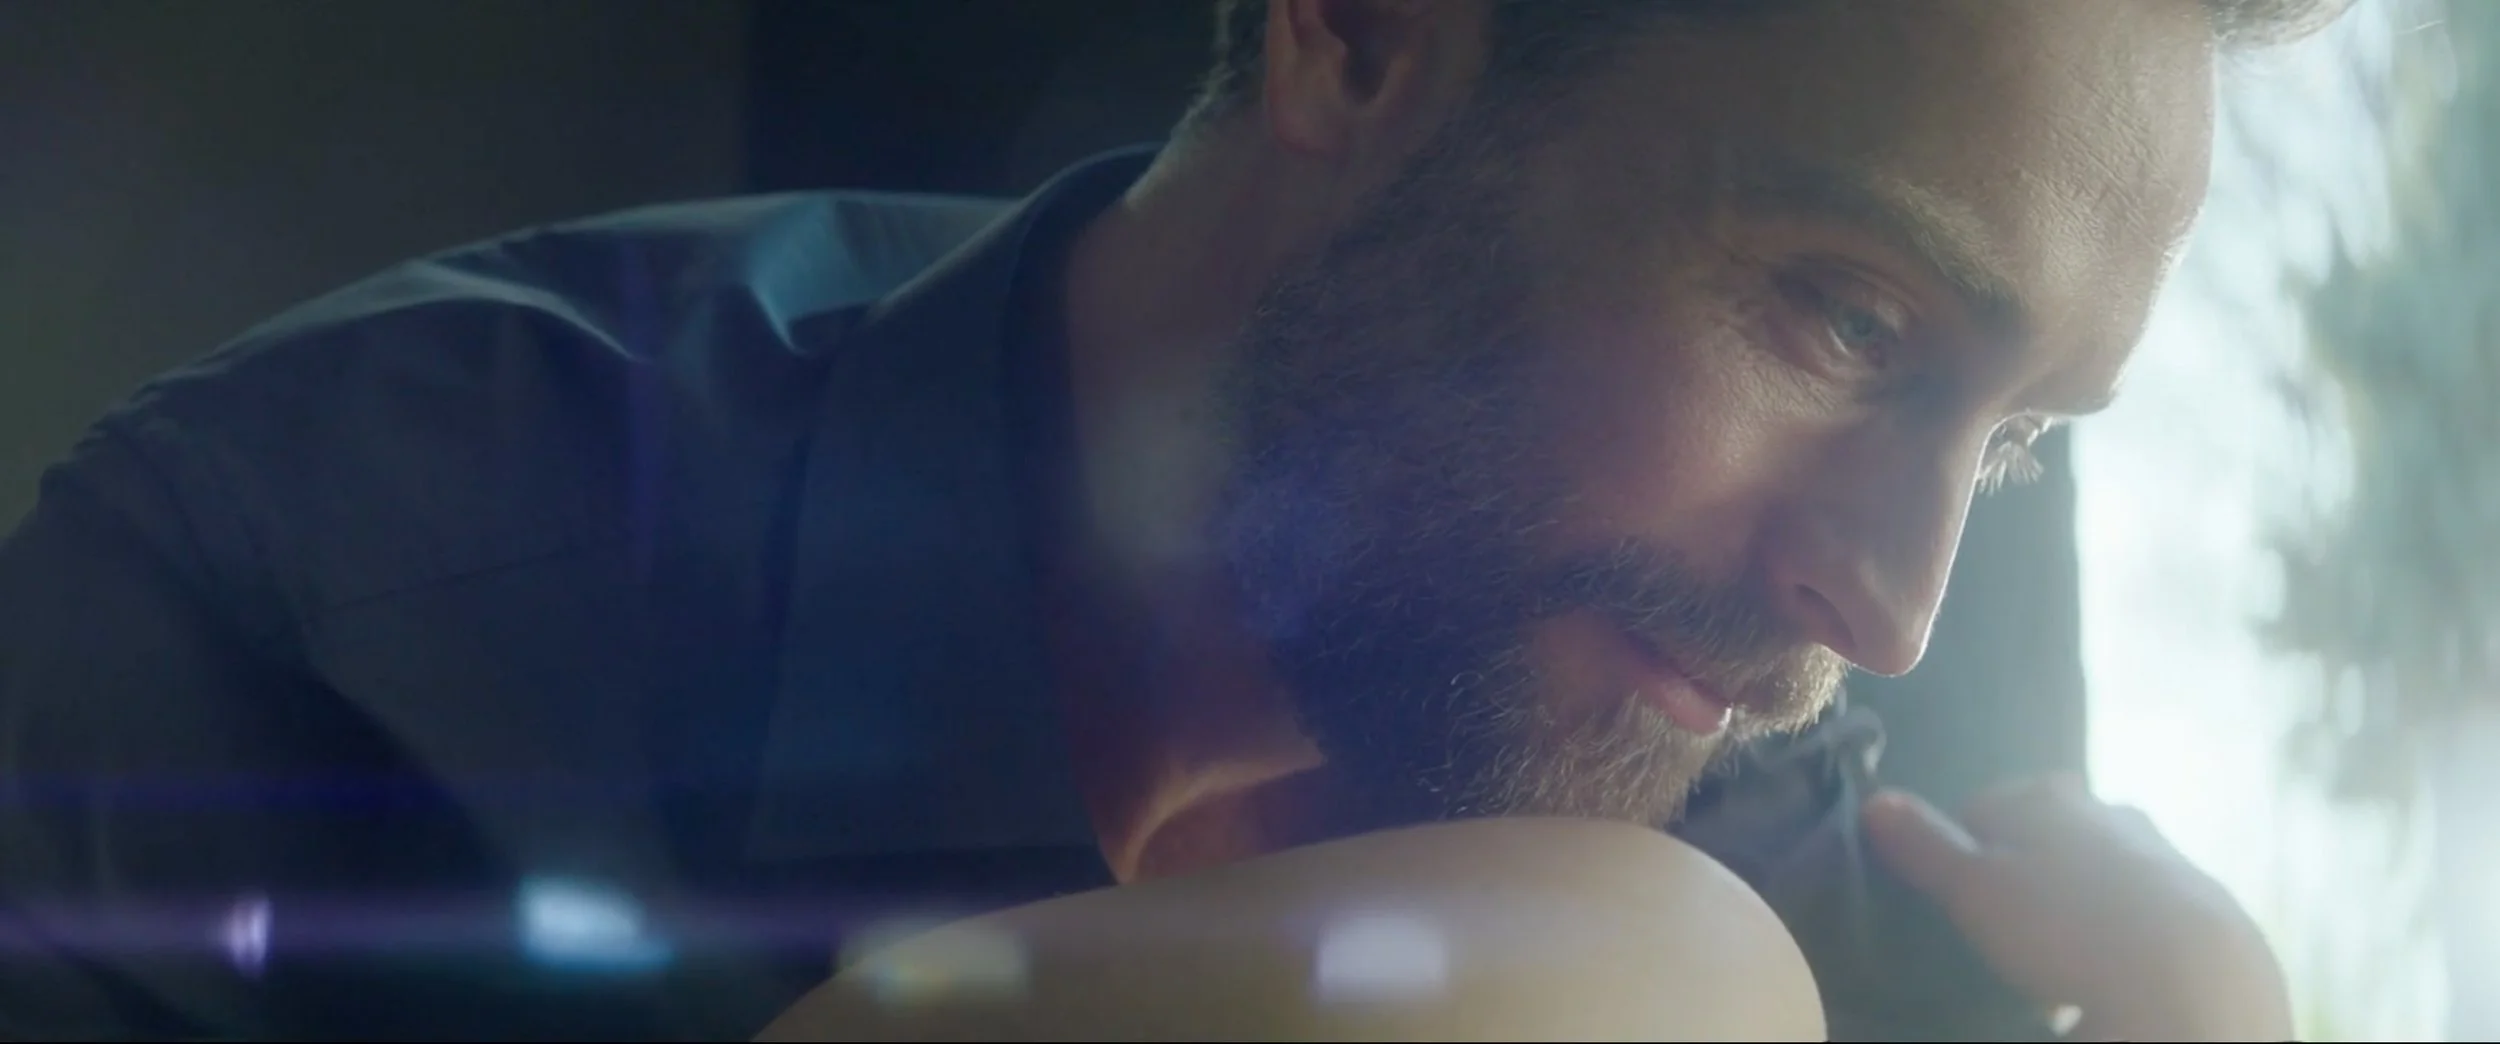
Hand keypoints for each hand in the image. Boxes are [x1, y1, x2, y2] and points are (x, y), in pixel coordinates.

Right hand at [1861, 774, 2294, 1041]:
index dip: (1963, 849)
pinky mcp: (2211, 908)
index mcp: (2049, 797)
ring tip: (2062, 957)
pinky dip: (2130, 931)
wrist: (2191, 981)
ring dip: (2081, 901)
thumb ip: (1924, 844)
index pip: (1982, 806)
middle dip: (2028, 869)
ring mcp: (2168, 857)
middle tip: (2009, 927)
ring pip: (2105, 870)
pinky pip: (2151, 911)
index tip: (1958, 895)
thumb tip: (1876, 800)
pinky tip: (2116, 971)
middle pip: (2050, 833)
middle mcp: (2112, 811)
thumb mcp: (1973, 889)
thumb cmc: (2063, 925)